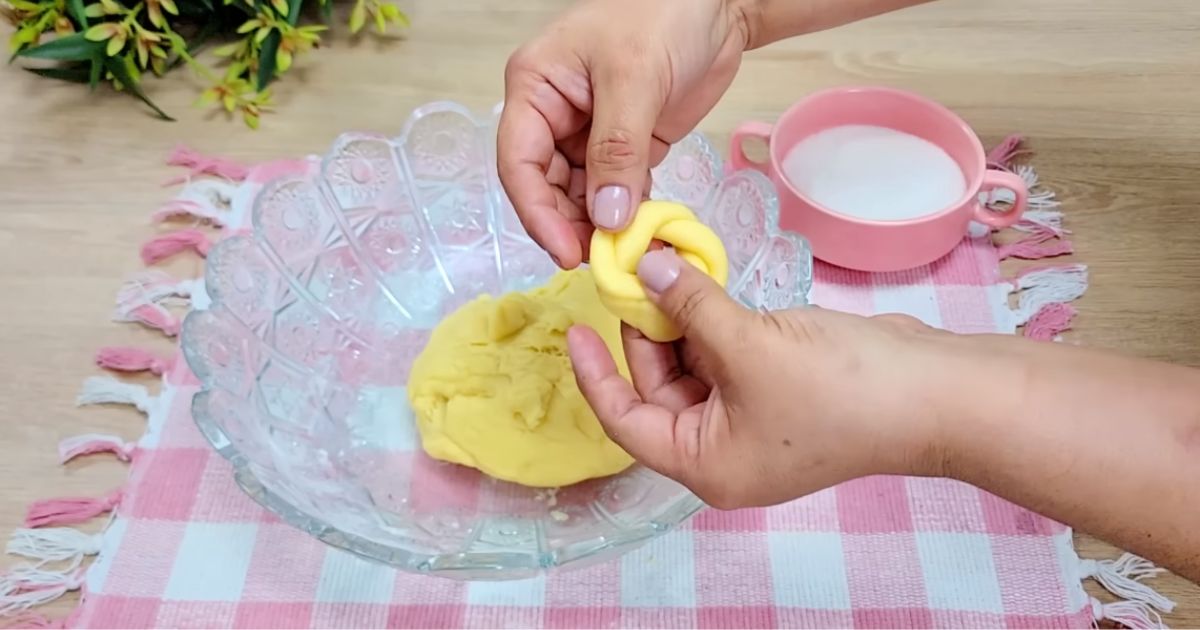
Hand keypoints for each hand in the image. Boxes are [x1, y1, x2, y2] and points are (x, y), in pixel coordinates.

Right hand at [497, 0, 752, 268]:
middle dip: (569, 224)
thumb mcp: (635, 77)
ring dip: (599, 226)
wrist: (720, 3)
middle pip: (544, 186)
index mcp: (536, 87)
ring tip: (627, 252)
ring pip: (579, 196)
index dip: (537, 212)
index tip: (566, 250)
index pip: (518, 161)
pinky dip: (627, 216)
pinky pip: (616, 192)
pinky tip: (644, 235)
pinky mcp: (626, 148)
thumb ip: (617, 149)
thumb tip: (606, 218)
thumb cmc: (665, 14)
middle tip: (604, 258)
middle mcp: (554, 114)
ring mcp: (589, 133)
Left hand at [567, 250, 955, 507]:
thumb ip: (690, 306)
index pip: (626, 422)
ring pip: (695, 369)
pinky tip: (705, 284)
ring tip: (668, 268)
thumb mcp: (748, 344)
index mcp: (705, 464)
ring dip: (682, 322)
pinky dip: (715, 324)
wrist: (932, 392)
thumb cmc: (837, 387)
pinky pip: (728, 358)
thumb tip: (650, 268)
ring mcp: (754, 423)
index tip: (576, 327)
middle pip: (659, 390)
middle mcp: (723, 451)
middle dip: (647, 334)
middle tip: (635, 275)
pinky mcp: (780, 394)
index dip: (596, 373)